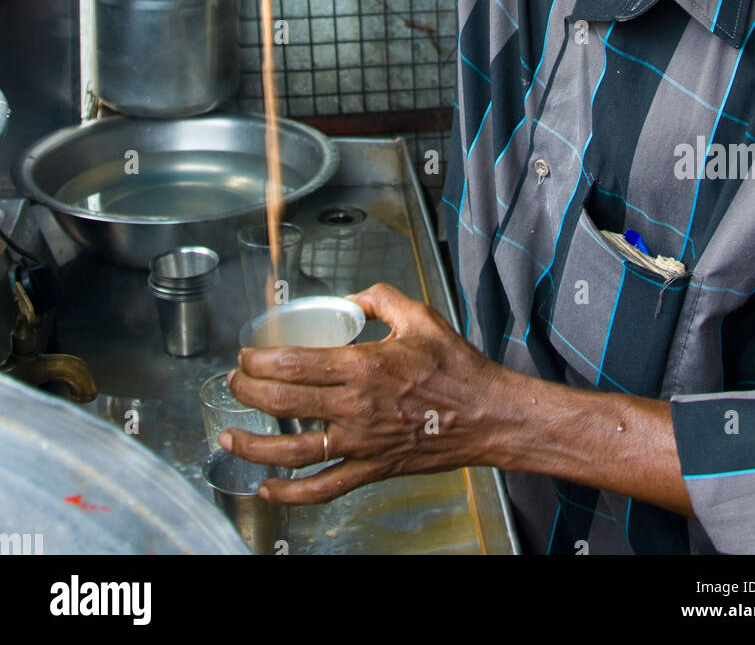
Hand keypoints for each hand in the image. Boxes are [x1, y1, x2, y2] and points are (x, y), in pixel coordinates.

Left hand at [221, 282, 508, 504]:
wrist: (487, 415)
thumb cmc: (456, 367)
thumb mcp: (419, 316)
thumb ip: (379, 298)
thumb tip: (350, 298)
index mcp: (364, 365)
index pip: (294, 363)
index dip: (260, 359)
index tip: (245, 355)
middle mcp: (356, 407)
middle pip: (284, 402)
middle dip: (247, 392)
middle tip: (233, 382)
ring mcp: (361, 443)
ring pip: (294, 451)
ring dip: (255, 445)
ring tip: (229, 435)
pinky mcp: (371, 468)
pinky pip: (324, 488)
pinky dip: (290, 494)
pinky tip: (267, 488)